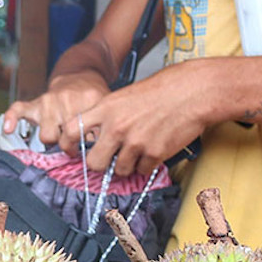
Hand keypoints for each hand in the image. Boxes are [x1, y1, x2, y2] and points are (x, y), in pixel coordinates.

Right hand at [3, 70, 111, 149]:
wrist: (81, 76)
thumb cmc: (93, 96)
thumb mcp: (106, 106)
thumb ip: (104, 125)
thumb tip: (100, 148)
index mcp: (88, 99)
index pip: (88, 132)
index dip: (89, 145)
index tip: (92, 148)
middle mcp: (67, 100)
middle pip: (66, 138)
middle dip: (71, 146)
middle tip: (76, 146)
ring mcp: (48, 101)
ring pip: (47, 135)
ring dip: (53, 141)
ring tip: (60, 138)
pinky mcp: (34, 103)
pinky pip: (17, 110)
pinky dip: (11, 120)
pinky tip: (8, 129)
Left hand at [75, 62, 214, 175]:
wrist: (193, 92)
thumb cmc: (163, 90)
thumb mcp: (125, 96)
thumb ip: (108, 115)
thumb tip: (97, 137)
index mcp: (106, 108)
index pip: (72, 131)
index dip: (68, 145)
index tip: (73, 151)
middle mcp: (117, 127)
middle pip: (94, 163)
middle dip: (102, 164)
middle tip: (111, 159)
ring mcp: (136, 142)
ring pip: (120, 171)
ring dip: (128, 165)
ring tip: (139, 151)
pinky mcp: (154, 153)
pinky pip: (142, 171)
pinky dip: (146, 165)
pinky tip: (154, 150)